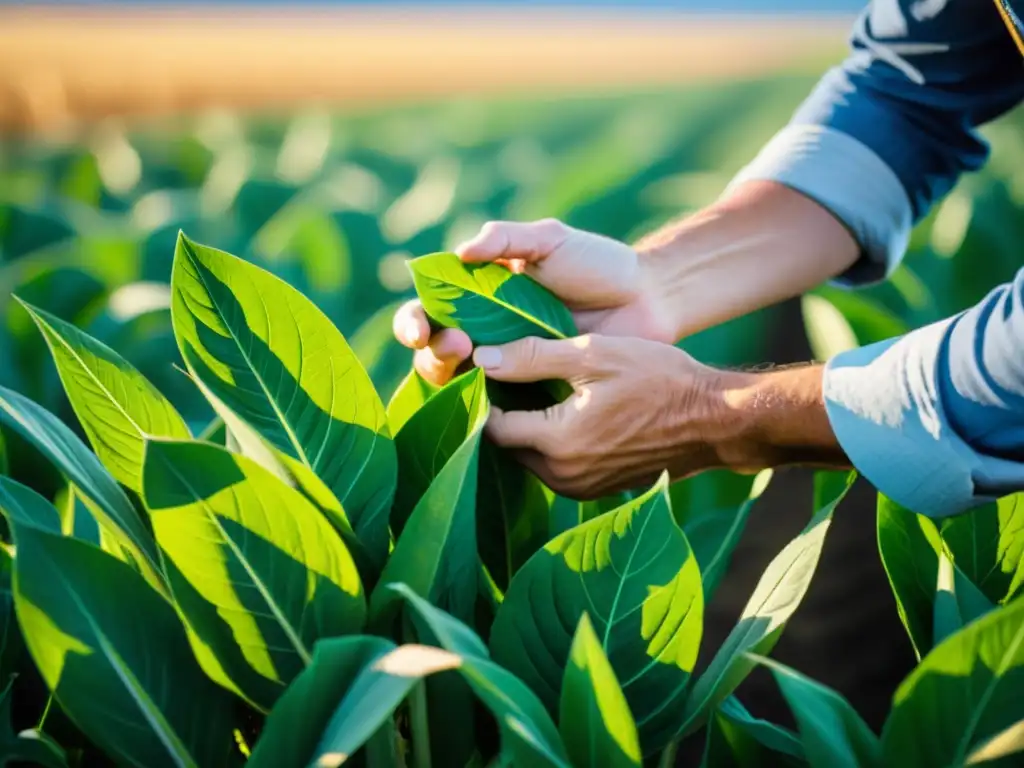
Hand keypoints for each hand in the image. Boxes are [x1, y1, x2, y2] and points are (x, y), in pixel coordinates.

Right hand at [392, 219, 675, 385]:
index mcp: (476, 298)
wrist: (647, 299)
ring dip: (454, 381)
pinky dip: (488, 413)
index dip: (413, 323)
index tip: (421, 328)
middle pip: (434, 354)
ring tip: (476, 366)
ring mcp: (508, 368)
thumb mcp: (549, 241)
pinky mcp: (534, 397)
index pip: (427, 312)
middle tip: (461, 344)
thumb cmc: (597, 264)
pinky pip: (501, 411)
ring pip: (459, 386)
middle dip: (434, 352)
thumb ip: (506, 238)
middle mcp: (484, 334)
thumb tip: (460, 252)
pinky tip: (492, 406)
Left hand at [469, 334, 848, 498]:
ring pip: (531, 458)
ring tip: (541, 392)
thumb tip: (482, 359)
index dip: (489, 395)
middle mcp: (563, 476)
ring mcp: (581, 488)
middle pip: (509, 445)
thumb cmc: (658, 379)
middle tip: (514, 377)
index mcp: (557, 442)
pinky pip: (557, 467)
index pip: (493, 426)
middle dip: (506, 414)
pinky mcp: (597, 490)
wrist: (714, 420)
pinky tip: (567, 412)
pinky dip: (553, 443)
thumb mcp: (594, 354)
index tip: (495, 369)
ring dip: (530, 430)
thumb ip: (533, 357)